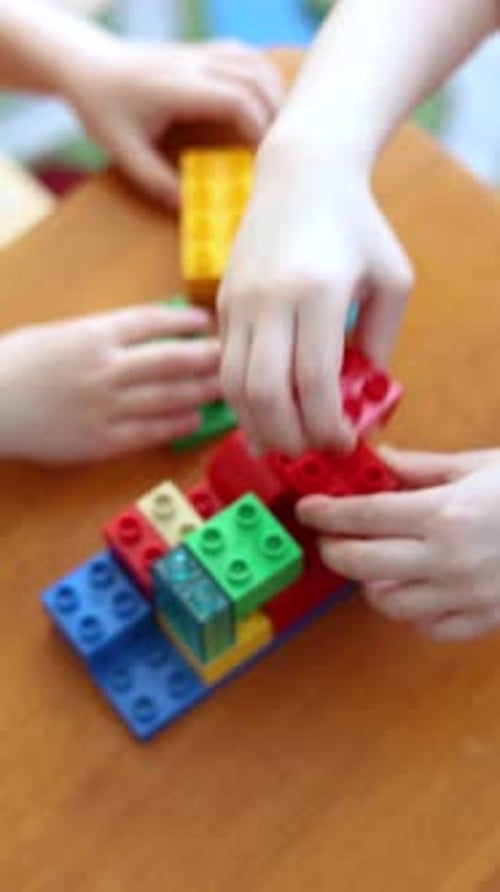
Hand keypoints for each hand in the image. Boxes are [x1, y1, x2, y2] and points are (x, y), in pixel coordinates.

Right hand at [0, 304, 220, 462]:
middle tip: (232, 357)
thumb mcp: (59, 334)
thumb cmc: (16, 364)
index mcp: (94, 334)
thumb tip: (145, 335)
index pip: (153, 322)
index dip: (185, 322)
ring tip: (225, 388)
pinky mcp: (102, 440)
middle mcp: (106, 368)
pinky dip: (177, 424)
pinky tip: (195, 419)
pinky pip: (151, 432)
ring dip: (202, 392)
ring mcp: (107, 406)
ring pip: (169, 397)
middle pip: (172, 360)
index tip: (205, 324)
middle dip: (207, 358)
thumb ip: (102, 334)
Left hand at [66, 39, 282, 207]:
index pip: (236, 98)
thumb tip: (189, 208)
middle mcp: (193, 63)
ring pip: (255, 61)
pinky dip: (262, 77)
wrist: (85, 65)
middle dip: (276, 113)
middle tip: (282, 149)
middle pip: (254, 77)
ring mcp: (199, 52)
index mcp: (177, 87)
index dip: (259, 127)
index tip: (264, 158)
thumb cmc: (102, 110)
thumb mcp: (123, 153)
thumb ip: (156, 182)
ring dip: (274, 92)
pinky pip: (245, 55)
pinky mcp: (201, 50)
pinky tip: (263, 102)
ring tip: (280, 128)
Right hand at [218, 133, 412, 455]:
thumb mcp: (391, 279)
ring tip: (283, 440)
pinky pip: (223, 364)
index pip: (315, 381)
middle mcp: (270, 299)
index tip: (343, 441)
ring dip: (257, 425)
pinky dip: (239, 398)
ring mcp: (238, 300)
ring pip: (233, 385)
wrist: (301, 176)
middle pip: (265, 392)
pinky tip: (262, 410)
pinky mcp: (221, 301)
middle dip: (289, 436)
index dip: (328, 426)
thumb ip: (381, 341)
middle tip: (311, 449)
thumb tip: (363, 396)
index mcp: (318, 292)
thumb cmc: (356, 226)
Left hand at [297, 447, 499, 641]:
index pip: (364, 515)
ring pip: (391, 605)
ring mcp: (466, 595)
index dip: (327, 513)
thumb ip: (423, 466)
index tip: (308, 509)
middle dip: (335, 551)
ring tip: (374, 566)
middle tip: (330, 538)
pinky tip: (413, 590)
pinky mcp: (485, 619)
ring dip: (370, 585)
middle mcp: (449, 559)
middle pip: (364, 564)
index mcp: (444, 513)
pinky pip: (430, 628)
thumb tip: (380, 460)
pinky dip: (414, 613)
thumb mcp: (481, 465)